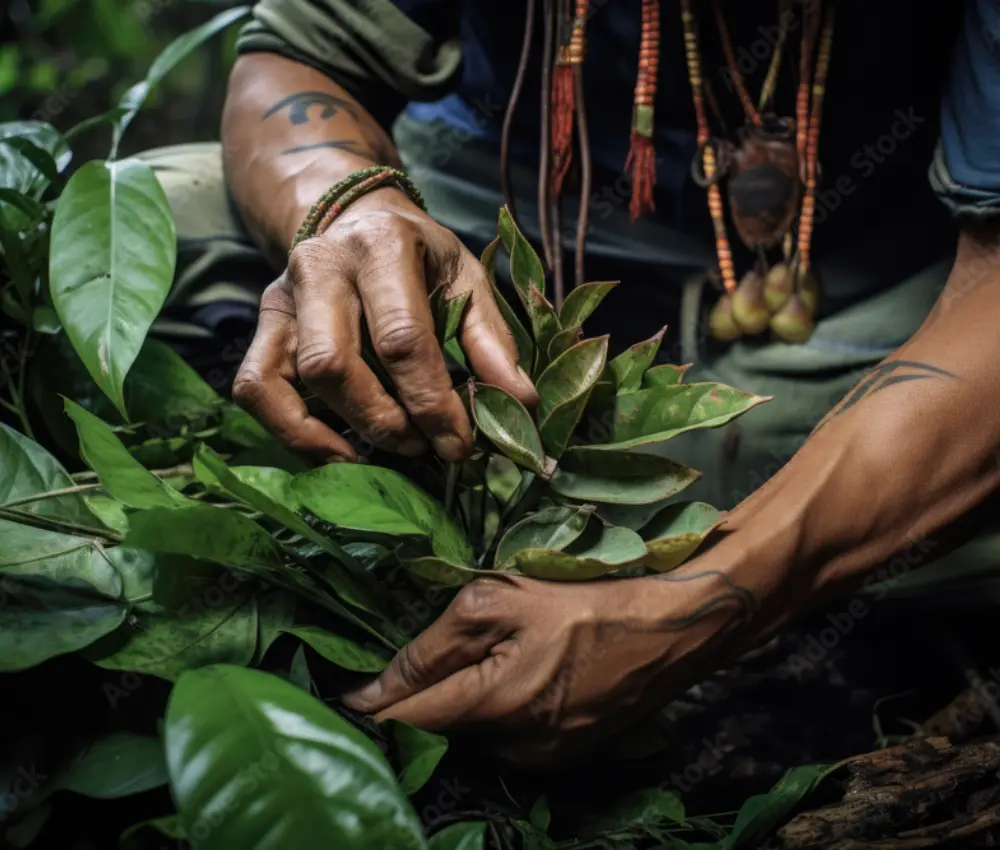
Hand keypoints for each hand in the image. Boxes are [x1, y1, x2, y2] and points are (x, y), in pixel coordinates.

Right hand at [233, 187, 536, 461]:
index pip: (401, 337)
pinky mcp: (263, 325)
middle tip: (427, 448)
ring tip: (395, 448)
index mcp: (382, 246)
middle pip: (334, 363)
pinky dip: (294, 431)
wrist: (357, 221)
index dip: (432, 402)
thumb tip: (519, 404)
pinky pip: (255, 388)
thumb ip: (491, 341)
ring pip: (289, 379)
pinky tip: (342, 451)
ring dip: (344, 429)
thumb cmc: (421, 256)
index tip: (460, 443)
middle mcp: (320, 267)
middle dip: (385, 421)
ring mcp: (282, 297)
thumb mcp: (466, 280)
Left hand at [342, 569, 755, 767]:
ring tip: (499, 654)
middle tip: (441, 650)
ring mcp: (546, 757)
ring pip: (478, 733)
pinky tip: (528, 672)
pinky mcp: (568, 755)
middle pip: (442, 730)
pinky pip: (513, 738)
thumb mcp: (496, 600)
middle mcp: (515, 747)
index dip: (374, 708)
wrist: (671, 624)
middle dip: (428, 697)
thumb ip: (429, 648)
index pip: (408, 723)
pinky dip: (504, 711)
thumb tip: (374, 689)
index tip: (343, 695)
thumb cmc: (581, 598)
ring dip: (470, 702)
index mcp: (493, 704)